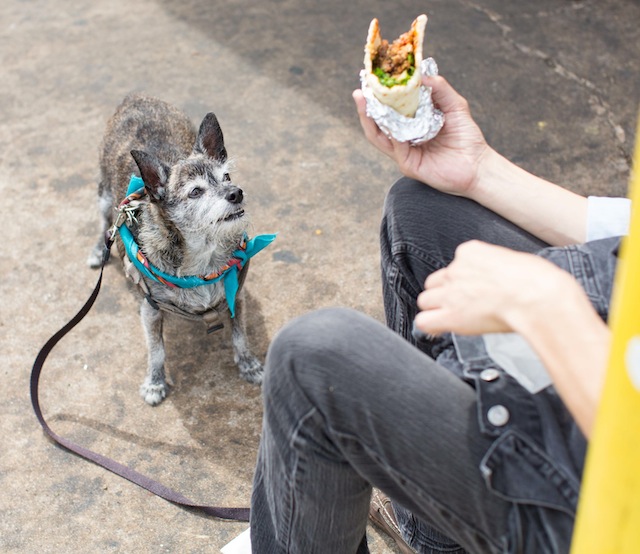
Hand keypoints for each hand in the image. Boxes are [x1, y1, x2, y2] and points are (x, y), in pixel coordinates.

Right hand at [353, 75, 488, 196]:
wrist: (478, 166)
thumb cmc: (466, 137)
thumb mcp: (455, 105)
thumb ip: (440, 89)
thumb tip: (421, 75)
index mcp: (410, 125)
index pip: (388, 110)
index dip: (378, 97)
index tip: (370, 80)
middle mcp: (403, 140)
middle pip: (377, 125)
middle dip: (366, 108)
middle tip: (359, 91)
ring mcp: (404, 154)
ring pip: (380, 138)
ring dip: (370, 121)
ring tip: (364, 103)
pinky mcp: (410, 166)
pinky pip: (397, 150)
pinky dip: (394, 137)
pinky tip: (393, 124)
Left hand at [414, 240, 576, 335]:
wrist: (537, 296)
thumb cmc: (537, 281)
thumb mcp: (514, 262)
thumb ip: (495, 270)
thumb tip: (496, 283)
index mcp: (470, 252)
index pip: (454, 266)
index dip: (461, 281)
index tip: (473, 290)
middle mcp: (455, 270)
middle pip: (433, 283)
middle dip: (444, 294)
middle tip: (462, 305)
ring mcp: (450, 293)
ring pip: (425, 301)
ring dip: (436, 309)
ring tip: (454, 318)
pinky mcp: (450, 315)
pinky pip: (424, 321)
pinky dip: (431, 326)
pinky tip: (441, 329)